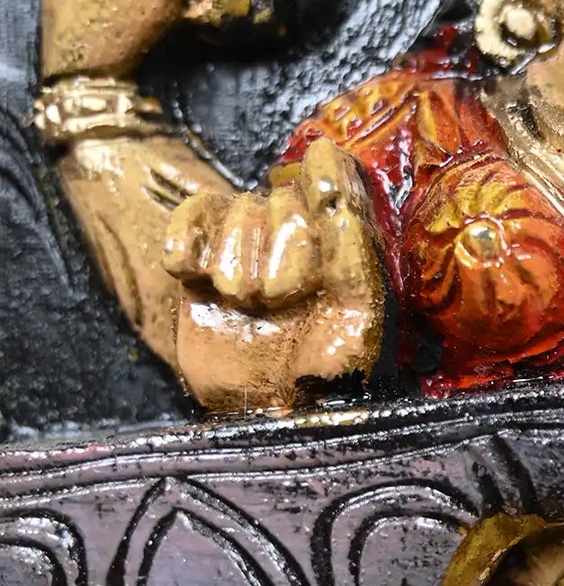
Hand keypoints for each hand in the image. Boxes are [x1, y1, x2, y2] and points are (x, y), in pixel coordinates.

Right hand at [163, 138, 384, 412]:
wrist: (259, 412)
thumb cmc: (317, 381)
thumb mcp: (354, 336)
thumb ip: (354, 271)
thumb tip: (343, 209)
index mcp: (346, 256)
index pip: (340, 196)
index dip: (332, 179)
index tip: (326, 173)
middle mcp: (301, 244)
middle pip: (287, 204)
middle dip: (284, 246)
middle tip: (276, 297)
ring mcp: (252, 248)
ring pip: (240, 209)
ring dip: (238, 254)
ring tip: (243, 301)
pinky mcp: (206, 258)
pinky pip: (194, 216)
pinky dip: (187, 235)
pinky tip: (186, 268)